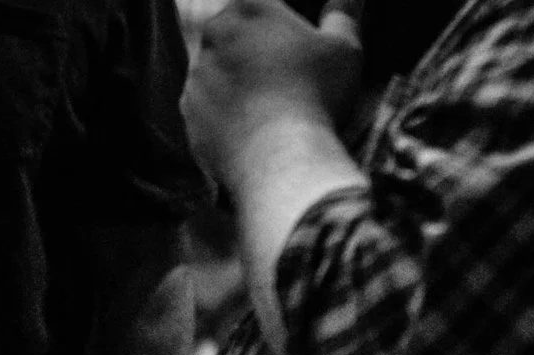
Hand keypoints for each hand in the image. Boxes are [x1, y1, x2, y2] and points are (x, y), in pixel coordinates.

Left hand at [184, 0, 364, 189]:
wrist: (280, 159)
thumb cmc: (316, 95)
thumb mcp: (344, 47)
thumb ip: (343, 13)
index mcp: (245, 8)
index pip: (257, 4)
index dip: (277, 19)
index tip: (292, 39)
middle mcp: (210, 40)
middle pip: (229, 32)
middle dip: (252, 45)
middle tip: (281, 69)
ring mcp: (194, 82)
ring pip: (215, 70)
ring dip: (236, 78)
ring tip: (270, 100)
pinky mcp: (189, 119)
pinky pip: (207, 109)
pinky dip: (226, 113)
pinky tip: (253, 125)